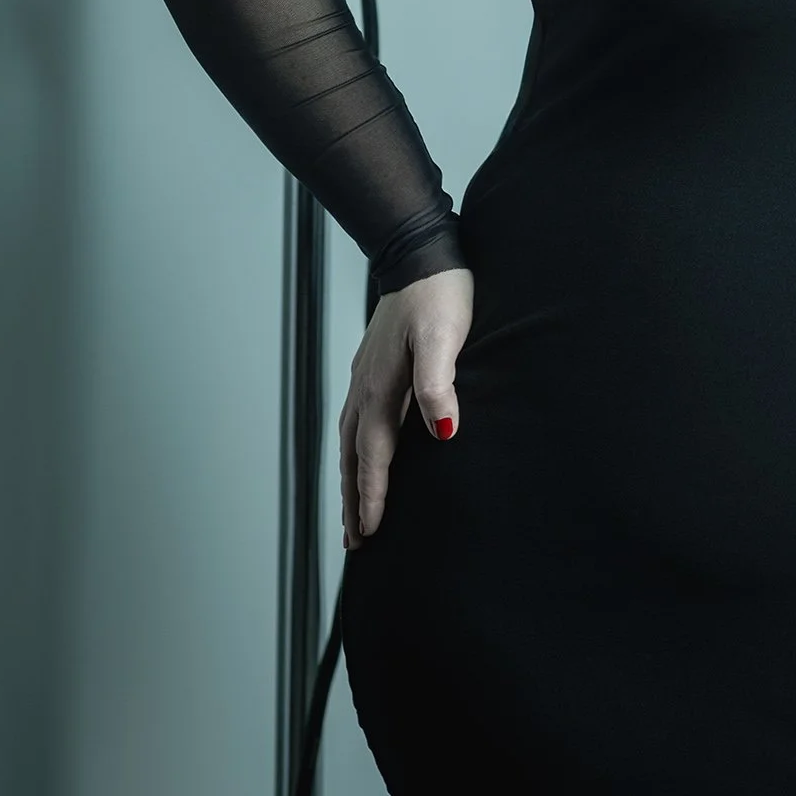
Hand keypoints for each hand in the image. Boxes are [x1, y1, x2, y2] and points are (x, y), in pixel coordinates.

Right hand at [340, 266, 473, 550]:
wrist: (421, 253)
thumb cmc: (440, 295)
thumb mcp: (445, 337)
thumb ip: (439, 384)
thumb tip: (443, 433)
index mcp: (381, 389)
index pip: (374, 456)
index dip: (373, 496)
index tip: (371, 533)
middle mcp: (366, 388)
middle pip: (353, 457)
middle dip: (354, 500)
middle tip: (355, 542)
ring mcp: (364, 377)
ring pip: (350, 441)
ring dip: (351, 478)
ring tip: (353, 511)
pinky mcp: (371, 366)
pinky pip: (355, 420)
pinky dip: (354, 448)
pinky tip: (361, 451)